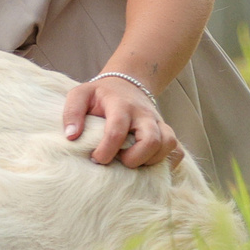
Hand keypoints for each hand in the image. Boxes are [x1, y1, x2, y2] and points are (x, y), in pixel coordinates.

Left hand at [61, 73, 178, 168]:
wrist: (127, 84)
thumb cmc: (100, 95)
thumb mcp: (80, 94)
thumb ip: (72, 112)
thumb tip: (71, 137)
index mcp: (121, 106)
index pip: (117, 130)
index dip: (106, 150)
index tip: (96, 158)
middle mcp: (144, 115)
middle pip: (152, 140)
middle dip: (134, 159)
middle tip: (118, 162)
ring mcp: (159, 124)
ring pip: (169, 145)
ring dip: (151, 161)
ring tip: (132, 162)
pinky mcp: (167, 133)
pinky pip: (178, 152)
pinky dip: (167, 163)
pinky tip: (148, 165)